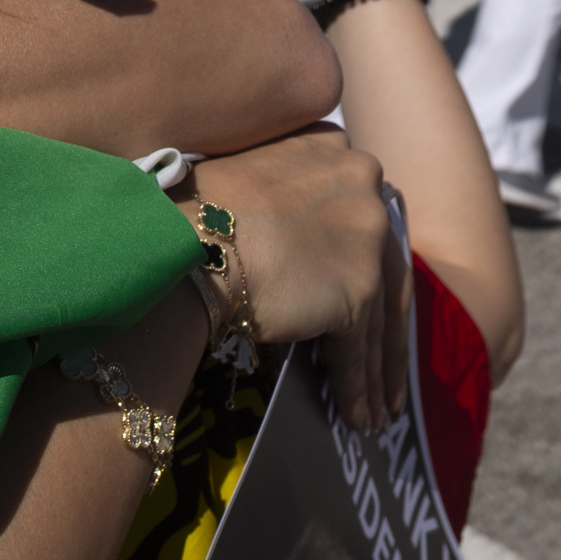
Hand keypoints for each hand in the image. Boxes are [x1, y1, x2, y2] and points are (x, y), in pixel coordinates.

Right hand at [184, 131, 410, 430]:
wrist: (173, 238)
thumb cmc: (181, 208)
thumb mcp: (242, 171)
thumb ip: (281, 187)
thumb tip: (284, 229)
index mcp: (332, 145)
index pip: (362, 210)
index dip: (364, 256)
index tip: (363, 289)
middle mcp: (362, 179)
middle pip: (386, 264)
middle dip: (386, 322)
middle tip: (387, 363)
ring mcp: (366, 234)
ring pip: (381, 314)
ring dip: (380, 368)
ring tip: (377, 407)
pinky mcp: (358, 290)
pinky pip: (361, 349)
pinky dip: (360, 386)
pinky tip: (358, 414)